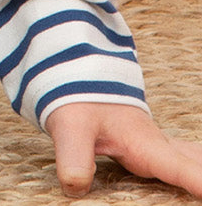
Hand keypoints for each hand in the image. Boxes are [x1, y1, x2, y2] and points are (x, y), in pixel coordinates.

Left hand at [46, 102, 201, 198]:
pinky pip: (185, 159)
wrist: (75, 72)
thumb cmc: (75, 98)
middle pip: (199, 164)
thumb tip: (76, 186)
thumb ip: (74, 156)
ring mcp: (158, 144)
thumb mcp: (69, 126)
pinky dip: (199, 166)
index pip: (181, 169)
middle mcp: (158, 145)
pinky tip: (200, 169)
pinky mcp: (152, 145)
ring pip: (195, 159)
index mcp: (145, 144)